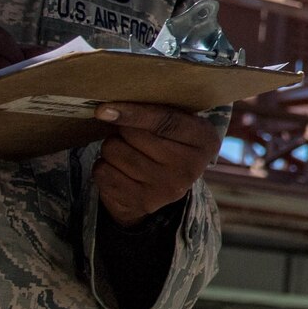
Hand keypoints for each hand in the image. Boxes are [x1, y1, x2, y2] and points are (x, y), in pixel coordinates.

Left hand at [91, 102, 217, 226]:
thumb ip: (160, 110)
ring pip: (114, 151)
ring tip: (127, 151)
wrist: (166, 187)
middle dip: (122, 128)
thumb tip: (110, 107)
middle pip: (133, 134)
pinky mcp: (142, 202)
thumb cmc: (170, 143)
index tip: (104, 109)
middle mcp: (189, 168)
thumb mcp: (180, 124)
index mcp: (204, 141)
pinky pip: (103, 172)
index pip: (166, 122)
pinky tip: (119, 169)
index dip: (134, 113)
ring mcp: (165, 188)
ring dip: (112, 147)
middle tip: (130, 133)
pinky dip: (104, 166)